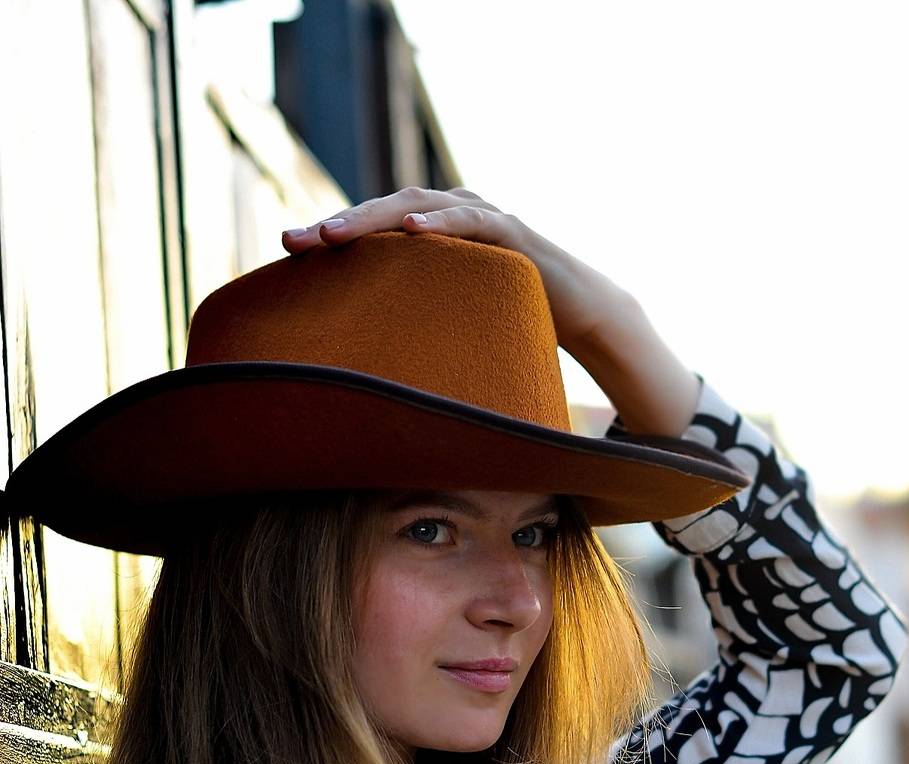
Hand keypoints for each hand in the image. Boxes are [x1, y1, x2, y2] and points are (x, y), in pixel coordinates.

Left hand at [281, 186, 632, 350]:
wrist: (578, 309)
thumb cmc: (508, 315)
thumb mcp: (450, 318)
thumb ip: (413, 322)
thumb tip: (363, 367)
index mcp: (429, 232)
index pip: (371, 228)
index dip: (329, 236)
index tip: (284, 253)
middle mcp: (449, 211)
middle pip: (382, 210)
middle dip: (337, 224)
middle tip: (293, 242)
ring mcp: (479, 214)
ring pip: (417, 205)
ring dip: (374, 218)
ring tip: (334, 235)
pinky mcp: (510, 229)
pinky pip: (471, 219)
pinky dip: (441, 222)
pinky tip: (412, 229)